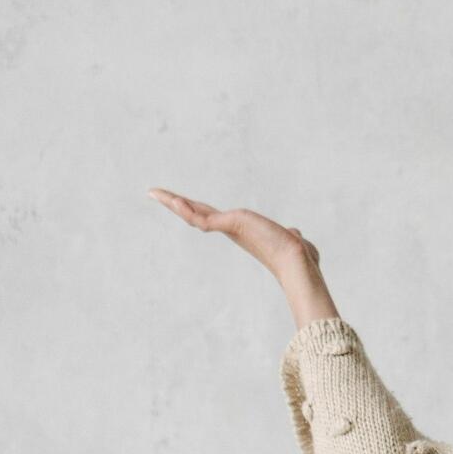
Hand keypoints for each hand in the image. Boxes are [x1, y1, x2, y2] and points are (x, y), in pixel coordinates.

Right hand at [148, 187, 322, 293]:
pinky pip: (203, 219)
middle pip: (196, 214)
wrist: (298, 260)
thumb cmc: (298, 255)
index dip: (195, 209)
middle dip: (175, 203)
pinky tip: (175, 201)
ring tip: (155, 193)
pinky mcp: (232, 225)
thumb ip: (289, 234)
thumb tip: (296, 234)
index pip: (211, 217)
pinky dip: (188, 210)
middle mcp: (232, 228)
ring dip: (174, 203)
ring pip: (195, 215)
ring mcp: (230, 228)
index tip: (180, 202)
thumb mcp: (290, 238)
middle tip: (154, 193)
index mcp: (241, 229)